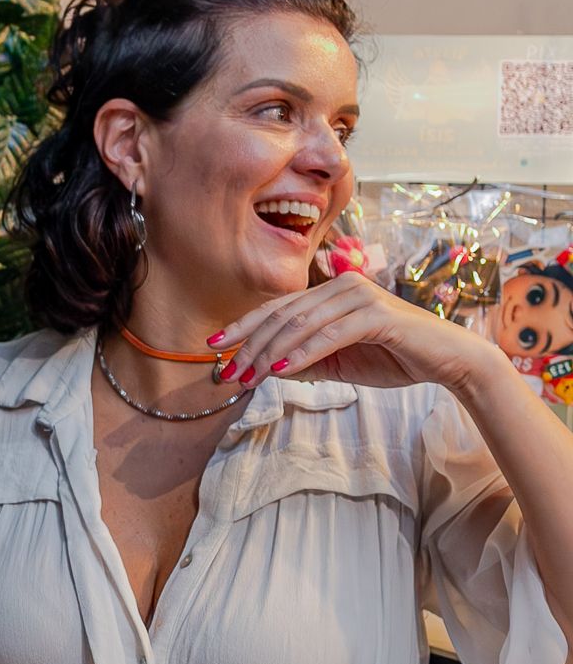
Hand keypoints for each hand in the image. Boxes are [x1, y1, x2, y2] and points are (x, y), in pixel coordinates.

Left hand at [213, 270, 505, 392]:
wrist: (449, 362)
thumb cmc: (394, 358)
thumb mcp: (339, 363)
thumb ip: (304, 362)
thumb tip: (263, 369)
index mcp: (330, 292)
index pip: (276, 309)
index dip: (242, 328)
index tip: (213, 349)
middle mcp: (342, 285)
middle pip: (282, 316)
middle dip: (249, 346)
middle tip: (227, 373)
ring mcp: (360, 296)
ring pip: (300, 324)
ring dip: (269, 353)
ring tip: (248, 378)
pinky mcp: (377, 315)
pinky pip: (330, 335)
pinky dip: (302, 354)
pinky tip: (279, 371)